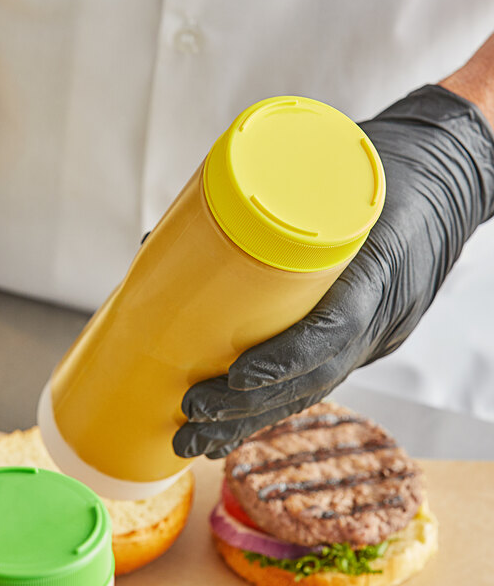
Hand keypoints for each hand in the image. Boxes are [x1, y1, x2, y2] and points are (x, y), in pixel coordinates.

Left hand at [173, 72, 493, 458]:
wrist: (447, 179)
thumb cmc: (387, 166)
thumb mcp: (337, 163)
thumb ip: (261, 199)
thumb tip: (159, 241)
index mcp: (381, 266)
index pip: (339, 327)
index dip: (288, 358)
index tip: (238, 376)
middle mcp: (381, 312)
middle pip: (317, 376)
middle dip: (250, 406)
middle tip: (191, 417)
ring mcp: (376, 329)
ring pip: (314, 388)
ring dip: (254, 420)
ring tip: (199, 442)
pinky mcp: (364, 333)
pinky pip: (320, 377)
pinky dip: (275, 403)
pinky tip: (236, 424)